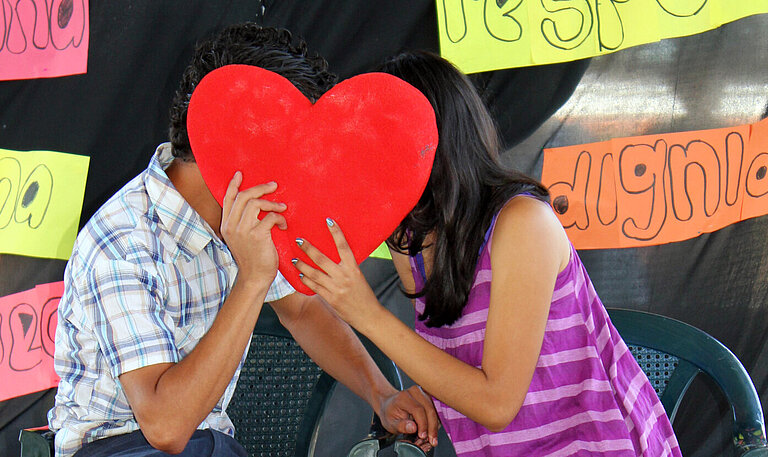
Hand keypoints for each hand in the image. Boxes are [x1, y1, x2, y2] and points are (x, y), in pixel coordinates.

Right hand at [220, 172, 286, 288]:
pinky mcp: (256, 236)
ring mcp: (242, 231)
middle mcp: (231, 226)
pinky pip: (269, 217)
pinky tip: (283, 225)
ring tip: (282, 208)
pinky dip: (279, 218)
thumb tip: (258, 205)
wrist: (254, 278)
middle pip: (244, 197)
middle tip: (274, 186)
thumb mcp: (243, 238)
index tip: (240, 174)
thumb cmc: (253, 258)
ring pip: (256, 203)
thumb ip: (245, 223)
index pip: (228, 199)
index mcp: (227, 225)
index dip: (233, 185)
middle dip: (260, 188)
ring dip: (272, 204)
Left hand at [293, 218, 378, 325]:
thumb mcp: (358, 276)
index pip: (343, 246)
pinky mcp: (330, 299)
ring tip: (294, 259)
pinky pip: (314, 287)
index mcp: (353, 268)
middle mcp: (344, 276)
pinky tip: (300, 274)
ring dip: (302, 265)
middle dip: (308, 248)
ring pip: (314, 273)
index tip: (329, 220)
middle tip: (299, 240)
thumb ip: (346, 267)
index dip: (336, 232)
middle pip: (322, 259)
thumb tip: (333, 256)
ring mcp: (336, 288)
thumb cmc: (364, 294)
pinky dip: (306, 280)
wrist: (369, 315)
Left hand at [378, 385, 439, 451]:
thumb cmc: (390, 413)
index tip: (423, 436)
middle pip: (430, 409)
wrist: (389, 404)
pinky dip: (436, 421)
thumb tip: (413, 428)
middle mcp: (415, 391)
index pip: (418, 410)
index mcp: (404, 397)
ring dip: (435, 425)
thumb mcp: (391, 423)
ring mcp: (423, 392)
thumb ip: (401, 425)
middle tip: (432, 441)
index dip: (423, 424)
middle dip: (432, 427)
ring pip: (436, 410)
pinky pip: (437, 409)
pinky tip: (431, 430)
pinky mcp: (429, 396)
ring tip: (431, 437)